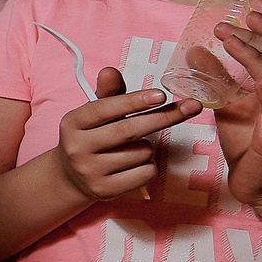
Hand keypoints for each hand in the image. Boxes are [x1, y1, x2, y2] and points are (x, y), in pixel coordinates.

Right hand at [54, 66, 201, 201]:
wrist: (71, 178)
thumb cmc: (92, 138)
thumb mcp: (95, 115)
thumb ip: (108, 94)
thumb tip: (110, 71)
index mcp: (72, 123)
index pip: (104, 108)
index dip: (134, 101)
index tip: (161, 95)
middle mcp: (77, 148)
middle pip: (129, 130)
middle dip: (163, 117)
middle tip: (191, 107)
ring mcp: (90, 171)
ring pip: (142, 152)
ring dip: (148, 147)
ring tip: (133, 148)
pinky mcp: (105, 191)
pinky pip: (145, 172)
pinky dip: (149, 166)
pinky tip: (135, 164)